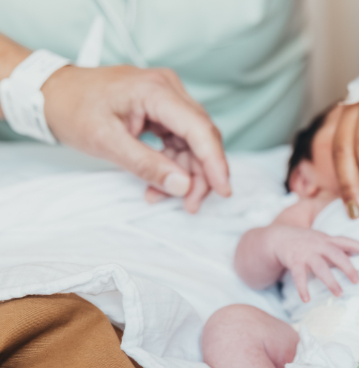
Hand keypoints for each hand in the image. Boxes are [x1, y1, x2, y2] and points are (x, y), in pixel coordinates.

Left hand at [42, 65, 230, 213]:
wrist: (51, 92)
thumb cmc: (72, 109)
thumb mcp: (106, 142)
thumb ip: (147, 165)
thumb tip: (182, 186)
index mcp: (156, 90)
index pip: (199, 129)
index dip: (215, 163)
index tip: (223, 190)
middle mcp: (168, 89)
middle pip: (201, 137)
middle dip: (200, 174)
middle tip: (190, 204)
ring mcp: (167, 97)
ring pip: (193, 142)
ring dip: (185, 173)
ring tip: (162, 195)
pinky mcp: (163, 109)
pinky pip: (180, 140)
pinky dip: (172, 164)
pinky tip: (158, 182)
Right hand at [270, 226, 358, 301]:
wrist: (279, 238)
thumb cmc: (307, 243)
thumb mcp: (323, 241)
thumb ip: (337, 250)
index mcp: (328, 240)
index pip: (347, 241)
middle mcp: (318, 245)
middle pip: (336, 254)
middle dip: (348, 267)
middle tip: (358, 280)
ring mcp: (306, 253)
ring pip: (320, 267)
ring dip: (330, 281)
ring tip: (340, 293)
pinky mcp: (294, 261)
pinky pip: (299, 276)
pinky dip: (303, 288)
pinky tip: (307, 299)